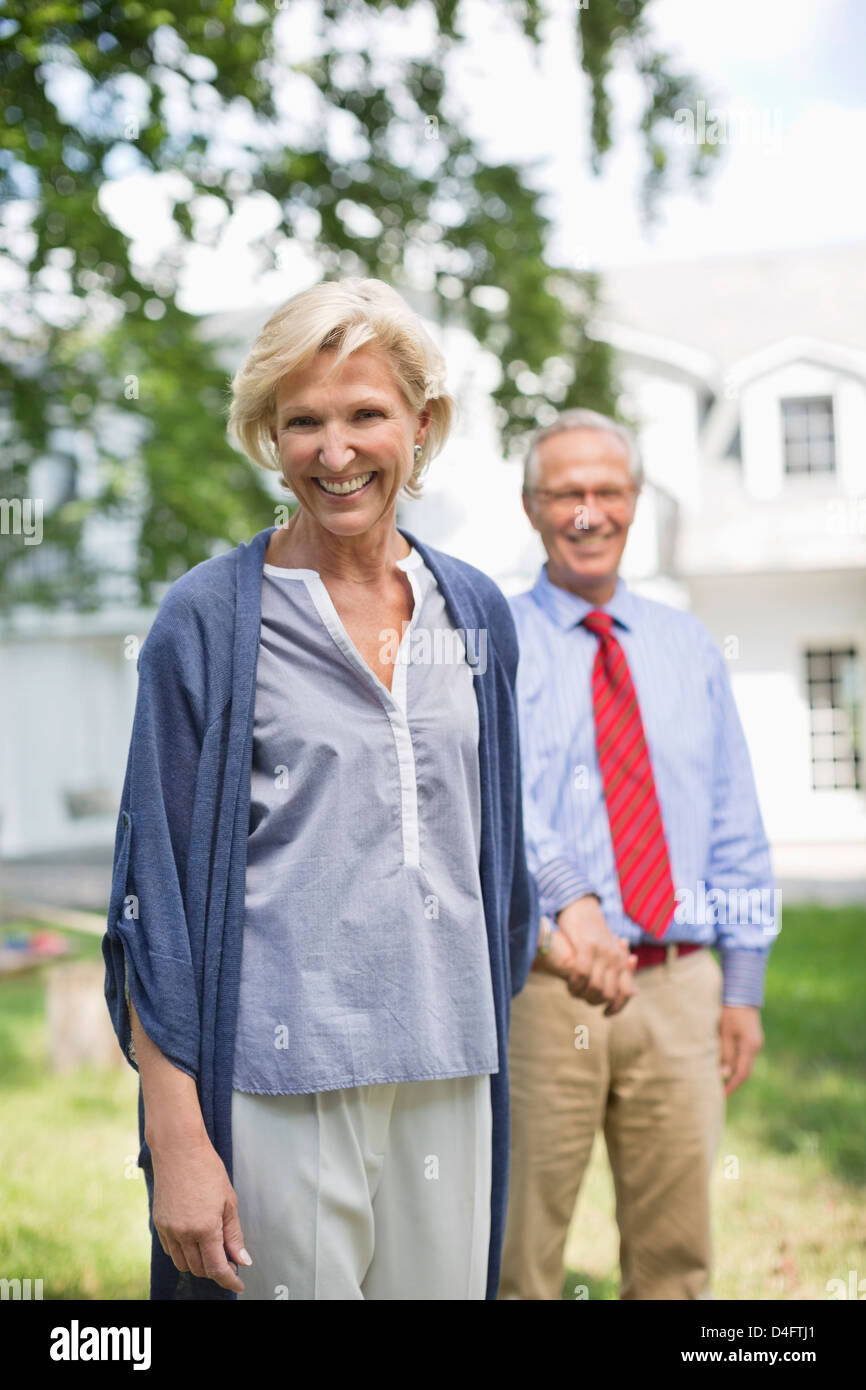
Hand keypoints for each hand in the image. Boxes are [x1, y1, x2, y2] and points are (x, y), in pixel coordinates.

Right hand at [151, 1133, 250, 1291]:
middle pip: (200, 1269)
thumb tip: (242, 1260)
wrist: (178, 1149)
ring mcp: (168, 1230)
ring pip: (184, 1263)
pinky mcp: (159, 1224)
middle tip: (230, 1261)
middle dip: (216, 1271)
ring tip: (213, 1250)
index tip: (238, 1284)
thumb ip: (234, 1235)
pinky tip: (195, 1242)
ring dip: (199, 1264)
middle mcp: (184, 1233)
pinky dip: (184, 1253)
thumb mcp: (228, 1201)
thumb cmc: (207, 1169)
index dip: (229, 1281)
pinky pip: (171, 1251)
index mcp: (205, 1228)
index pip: (217, 1268)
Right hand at [538, 896, 637, 1015]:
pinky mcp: (587, 946)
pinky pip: (582, 974)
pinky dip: (574, 984)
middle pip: (609, 994)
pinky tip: (569, 984)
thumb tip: (634, 993)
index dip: (617, 1007)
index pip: (626, 992)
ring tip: (574, 991)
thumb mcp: (612, 952)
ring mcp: (602, 952)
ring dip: (583, 994)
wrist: (582, 908)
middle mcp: (616, 957)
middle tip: (583, 998)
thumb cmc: (594, 933)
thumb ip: (622, 972)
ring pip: (596, 987)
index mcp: (622, 961)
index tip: (606, 1014)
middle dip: (594, 1001)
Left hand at [719, 1005, 762, 1096]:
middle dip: (731, 1082)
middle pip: (744, 1070)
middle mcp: (755, 1046)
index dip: (731, 1087)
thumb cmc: (730, 1009)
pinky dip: (733, 1060)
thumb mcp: (724, 1031)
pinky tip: (722, 1063)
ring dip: (731, 1071)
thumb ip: (725, 1053)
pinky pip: (742, 1053)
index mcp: (750, 1046)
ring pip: (742, 1062)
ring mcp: (754, 1041)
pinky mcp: (750, 1036)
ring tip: (717, 1080)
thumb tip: (724, 1075)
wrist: (741, 990)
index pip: (741, 1074)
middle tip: (717, 1092)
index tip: (721, 1097)